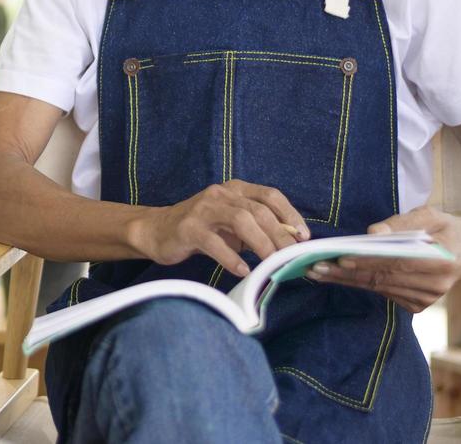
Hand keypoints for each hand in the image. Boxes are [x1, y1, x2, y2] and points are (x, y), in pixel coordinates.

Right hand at [129, 180, 309, 277]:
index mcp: (234, 189)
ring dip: (261, 243)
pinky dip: (231, 258)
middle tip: (291, 256)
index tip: (303, 236)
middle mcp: (220, 194)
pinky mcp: (189, 228)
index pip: (270, 195)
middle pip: (258, 210)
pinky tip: (242, 271)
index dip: (290, 214)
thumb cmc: (201, 229)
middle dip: (280, 235)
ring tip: (271, 263)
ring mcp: (203, 209)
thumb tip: (288, 243)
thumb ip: (256, 228)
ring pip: (240, 220)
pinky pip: (214, 242)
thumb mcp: (231, 225)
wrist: (156, 231)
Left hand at [305, 206, 460, 311]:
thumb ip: (401, 223)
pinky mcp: (418, 305)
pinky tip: (338, 277)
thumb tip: (372, 232)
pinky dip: (361, 284)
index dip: (368, 261)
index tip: (341, 258)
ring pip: (380, 288)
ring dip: (347, 281)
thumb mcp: (430, 215)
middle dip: (346, 273)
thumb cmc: (448, 227)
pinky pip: (384, 292)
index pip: (397, 262)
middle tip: (315, 268)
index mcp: (442, 260)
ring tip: (318, 272)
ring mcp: (427, 299)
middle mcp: (435, 285)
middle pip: (383, 278)